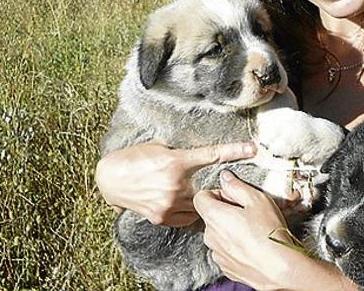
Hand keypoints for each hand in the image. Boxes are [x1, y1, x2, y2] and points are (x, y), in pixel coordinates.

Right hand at [95, 142, 255, 226]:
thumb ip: (181, 153)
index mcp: (176, 162)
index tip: (252, 148)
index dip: (234, 151)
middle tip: (218, 183)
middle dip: (216, 186)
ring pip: (200, 205)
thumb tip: (200, 153)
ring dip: (201, 199)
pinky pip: (186, 217)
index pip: (212, 155)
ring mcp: (169, 203)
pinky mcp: (162, 217)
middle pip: (209, 186)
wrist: (110, 179)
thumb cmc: (134, 158)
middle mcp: (175, 184)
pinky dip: (188, 210)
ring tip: (191, 192)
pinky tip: (180, 202)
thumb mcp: (158, 147)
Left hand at [194, 170, 295, 288]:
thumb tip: (226, 178)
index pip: (200, 198)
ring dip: (231, 230)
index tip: (232, 196)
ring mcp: (217, 253)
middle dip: (226, 211)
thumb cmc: (269, 234)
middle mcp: (211, 236)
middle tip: (248, 212)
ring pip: (218, 234)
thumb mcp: (257, 200)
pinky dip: (236, 246)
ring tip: (253, 230)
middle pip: (210, 216)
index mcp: (214, 216)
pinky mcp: (226, 267)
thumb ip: (237, 186)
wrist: (280, 268)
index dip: (216, 193)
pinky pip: (226, 250)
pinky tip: (253, 244)